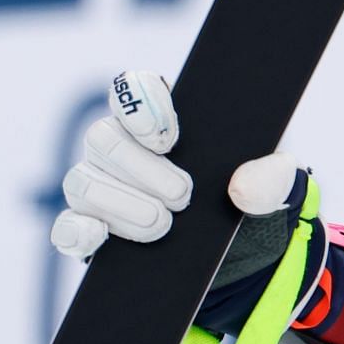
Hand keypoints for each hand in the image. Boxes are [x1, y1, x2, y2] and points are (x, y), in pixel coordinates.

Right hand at [50, 70, 306, 263]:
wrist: (242, 254)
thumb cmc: (251, 198)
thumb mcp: (277, 186)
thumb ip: (272, 179)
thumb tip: (242, 187)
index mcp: (164, 120)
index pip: (133, 90)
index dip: (141, 105)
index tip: (168, 138)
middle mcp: (122, 148)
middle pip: (102, 138)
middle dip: (140, 169)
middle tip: (183, 197)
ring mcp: (101, 189)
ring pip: (82, 182)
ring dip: (121, 204)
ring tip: (163, 226)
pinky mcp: (91, 233)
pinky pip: (66, 228)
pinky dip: (77, 231)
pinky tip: (98, 237)